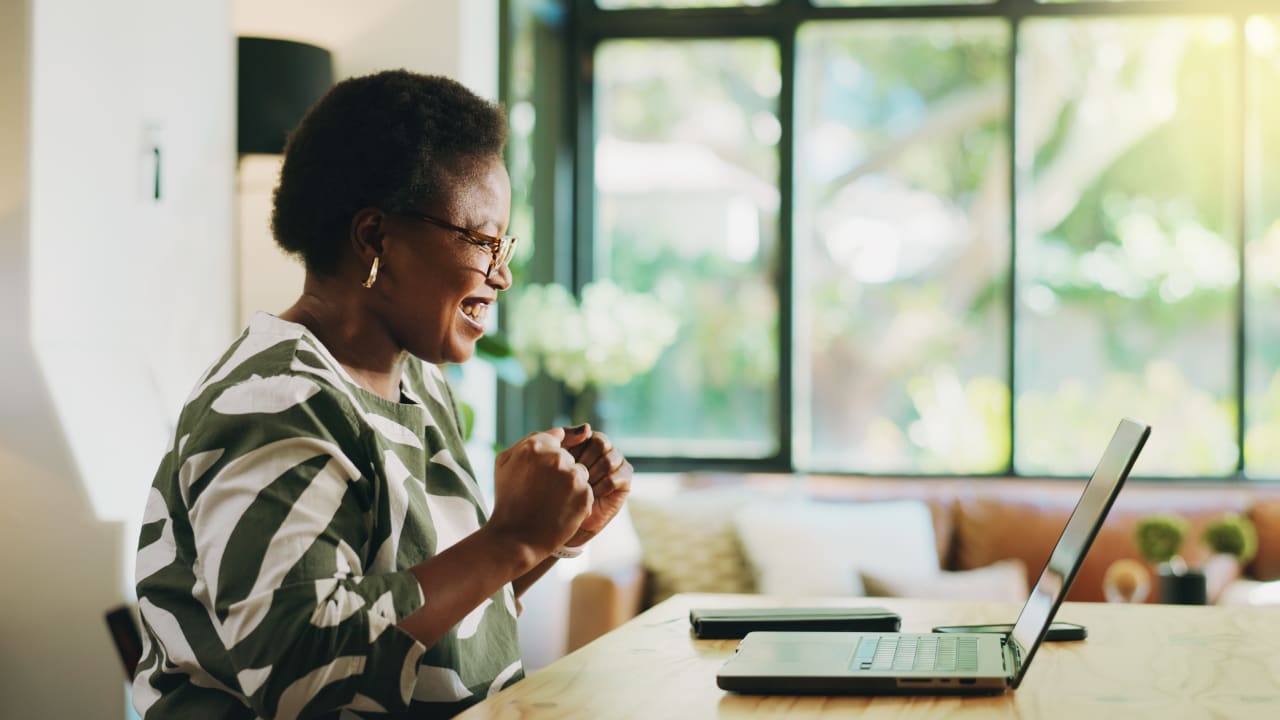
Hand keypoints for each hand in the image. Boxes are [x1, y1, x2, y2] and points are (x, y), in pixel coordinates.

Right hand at [489, 428, 593, 562]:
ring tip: (550, 501)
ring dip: (570, 484)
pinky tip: (560, 510)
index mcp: (535, 446)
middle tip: (540, 491)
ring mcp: (572, 477)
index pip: (555, 439)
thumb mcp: (506, 462)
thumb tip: (565, 431)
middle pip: (568, 457)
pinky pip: (587, 490)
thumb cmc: (508, 498)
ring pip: (579, 472)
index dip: (547, 458)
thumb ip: (533, 438)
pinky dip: (577, 499)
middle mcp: (556, 458)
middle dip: (558, 471)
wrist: (516, 538)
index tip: (541, 474)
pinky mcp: (585, 495)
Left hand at [562, 424, 632, 543]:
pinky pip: (616, 477)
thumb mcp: (554, 460)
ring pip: (608, 460)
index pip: (587, 435)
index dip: (576, 451)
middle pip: (600, 443)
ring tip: (583, 487)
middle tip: (574, 477)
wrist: (563, 517)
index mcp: (587, 441)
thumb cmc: (554, 487)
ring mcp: (616, 463)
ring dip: (592, 476)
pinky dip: (601, 487)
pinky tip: (593, 494)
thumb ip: (566, 439)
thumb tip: (587, 427)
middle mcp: (604, 449)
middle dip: (584, 463)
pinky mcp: (625, 480)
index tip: (566, 466)